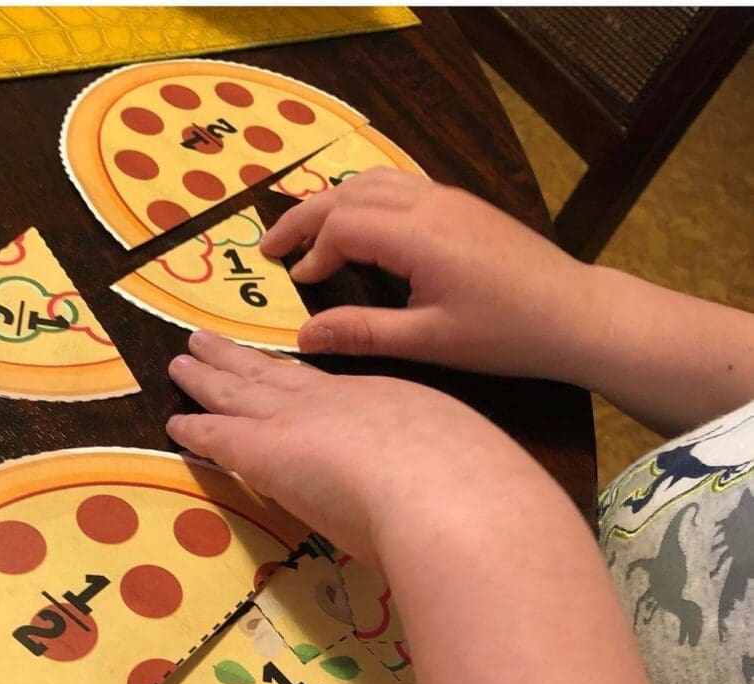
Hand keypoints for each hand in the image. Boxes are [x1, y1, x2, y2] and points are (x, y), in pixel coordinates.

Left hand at [166, 331, 549, 565]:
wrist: (449, 491)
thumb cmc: (469, 483)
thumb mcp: (459, 459)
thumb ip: (438, 470)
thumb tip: (441, 493)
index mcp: (385, 403)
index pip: (329, 389)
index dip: (298, 377)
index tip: (283, 369)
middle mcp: (337, 402)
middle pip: (277, 373)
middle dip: (242, 359)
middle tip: (209, 339)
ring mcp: (299, 422)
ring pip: (241, 392)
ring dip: (210, 377)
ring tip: (182, 358)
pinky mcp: (267, 452)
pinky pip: (220, 435)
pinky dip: (196, 428)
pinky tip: (174, 422)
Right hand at [260, 168, 592, 382]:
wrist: (574, 313)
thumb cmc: (506, 334)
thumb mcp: (430, 341)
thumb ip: (363, 333)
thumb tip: (303, 337)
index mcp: (419, 235)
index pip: (342, 226)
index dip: (311, 254)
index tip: (297, 286)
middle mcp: (430, 203)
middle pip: (348, 193)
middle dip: (304, 217)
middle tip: (269, 246)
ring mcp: (448, 198)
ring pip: (373, 180)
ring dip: (333, 201)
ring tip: (306, 231)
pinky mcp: (461, 205)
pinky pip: (399, 184)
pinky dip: (364, 197)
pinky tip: (359, 223)